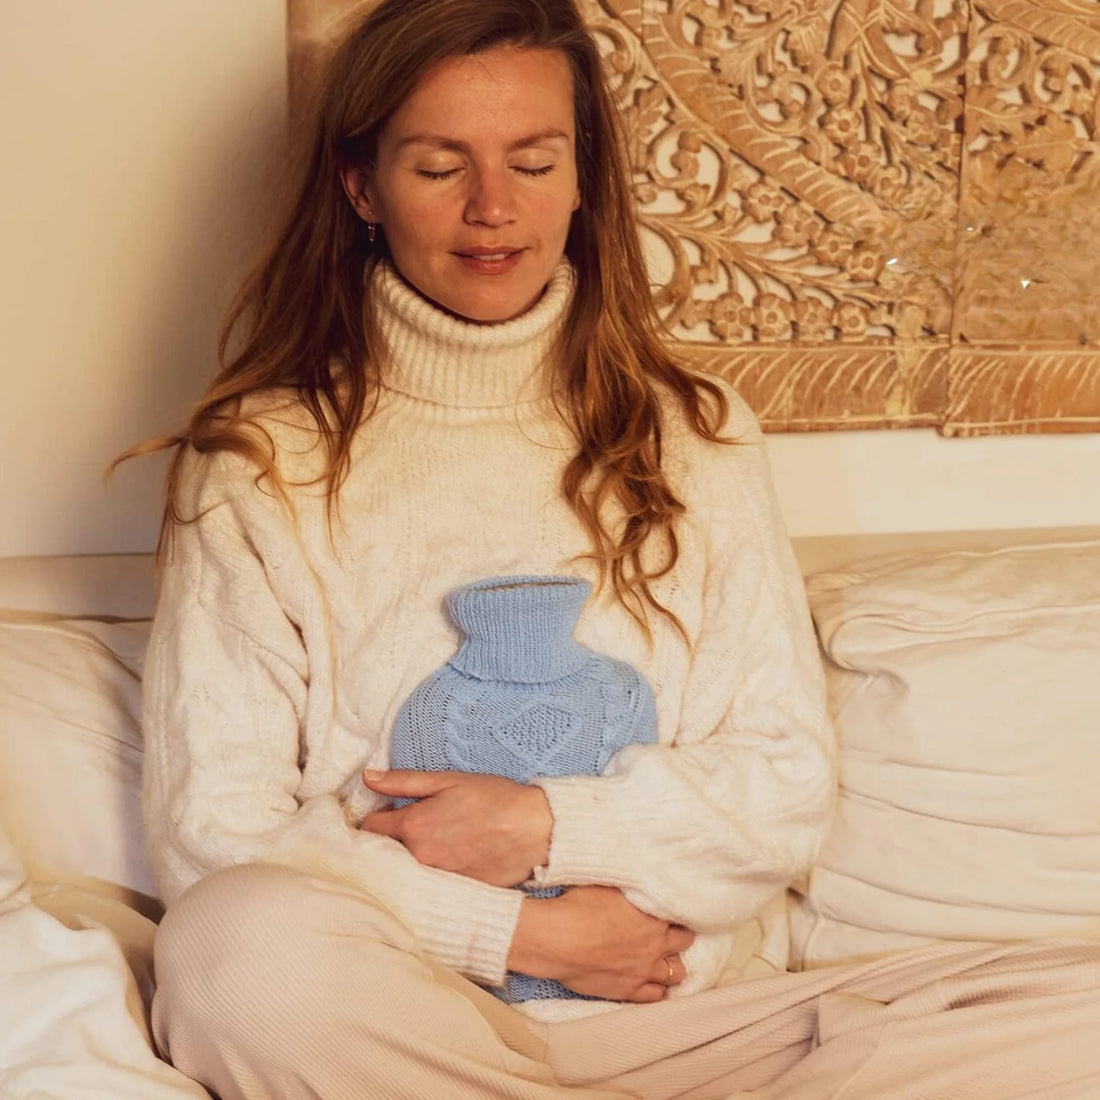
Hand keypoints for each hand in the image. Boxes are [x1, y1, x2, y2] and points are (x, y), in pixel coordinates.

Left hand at [360, 769, 552, 887]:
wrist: (535, 830)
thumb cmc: (494, 799)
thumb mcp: (448, 781)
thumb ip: (404, 782)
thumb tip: (368, 778)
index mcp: (413, 827)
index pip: (370, 828)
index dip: (376, 816)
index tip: (389, 811)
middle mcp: (419, 858)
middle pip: (382, 853)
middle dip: (387, 840)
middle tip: (409, 828)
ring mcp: (435, 879)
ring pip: (403, 871)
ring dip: (406, 859)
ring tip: (431, 843)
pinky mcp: (453, 893)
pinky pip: (426, 885)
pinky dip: (428, 874)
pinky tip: (447, 860)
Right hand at [508, 886, 694, 1002]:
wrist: (559, 940)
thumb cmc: (579, 906)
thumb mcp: (607, 884)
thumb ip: (628, 886)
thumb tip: (634, 878)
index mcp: (654, 916)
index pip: (681, 914)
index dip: (675, 912)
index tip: (668, 910)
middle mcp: (656, 945)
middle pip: (684, 942)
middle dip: (677, 937)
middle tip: (666, 932)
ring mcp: (644, 971)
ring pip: (676, 973)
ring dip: (671, 965)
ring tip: (660, 958)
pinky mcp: (628, 991)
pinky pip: (655, 996)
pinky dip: (656, 989)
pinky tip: (650, 981)